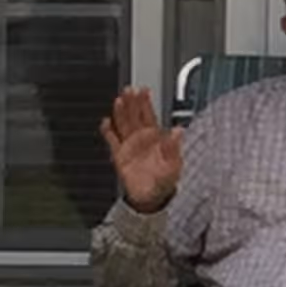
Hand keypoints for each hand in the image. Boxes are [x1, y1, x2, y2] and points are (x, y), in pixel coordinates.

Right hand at [101, 87, 183, 213]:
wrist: (151, 197)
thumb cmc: (165, 180)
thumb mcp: (174, 164)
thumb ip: (174, 147)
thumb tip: (180, 130)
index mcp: (156, 138)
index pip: (149, 115)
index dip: (146, 102)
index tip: (143, 90)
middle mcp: (141, 138)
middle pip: (134, 116)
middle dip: (131, 102)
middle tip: (128, 89)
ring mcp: (129, 146)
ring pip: (123, 124)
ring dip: (121, 112)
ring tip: (119, 101)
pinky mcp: (119, 156)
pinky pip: (112, 141)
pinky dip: (108, 132)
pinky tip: (105, 123)